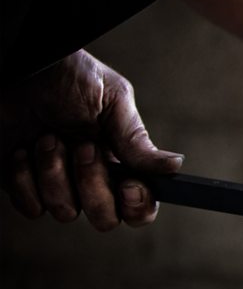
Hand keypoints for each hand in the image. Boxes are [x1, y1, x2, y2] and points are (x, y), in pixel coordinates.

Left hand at [0, 50, 182, 229]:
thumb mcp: (112, 100)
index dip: (139, 204)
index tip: (128, 186)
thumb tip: (174, 165)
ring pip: (65, 211)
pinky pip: (30, 207)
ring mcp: (57, 184)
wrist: (21, 70)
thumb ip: (137, 140)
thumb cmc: (69, 78)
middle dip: (92, 183)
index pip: (141, 204)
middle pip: (105, 218)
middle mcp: (92, 177)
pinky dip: (24, 179)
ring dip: (54, 173)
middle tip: (82, 147)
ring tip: (47, 138)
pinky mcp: (22, 187)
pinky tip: (24, 150)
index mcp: (121, 159)